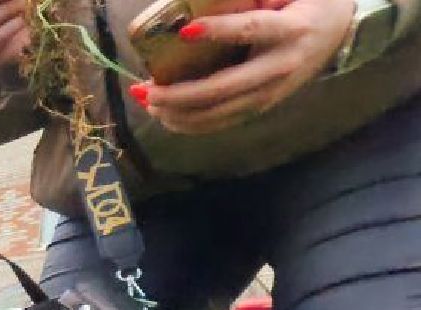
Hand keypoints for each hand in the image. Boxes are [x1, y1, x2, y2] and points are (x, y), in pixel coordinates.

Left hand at [135, 0, 353, 134]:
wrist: (340, 31)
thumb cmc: (305, 3)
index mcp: (289, 29)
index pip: (250, 30)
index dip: (218, 30)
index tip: (184, 31)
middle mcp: (280, 66)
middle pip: (223, 88)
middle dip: (178, 93)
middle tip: (144, 89)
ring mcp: (272, 92)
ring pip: (219, 113)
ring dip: (177, 112)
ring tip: (147, 102)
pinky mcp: (264, 106)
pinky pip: (223, 121)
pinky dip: (191, 123)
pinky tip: (166, 116)